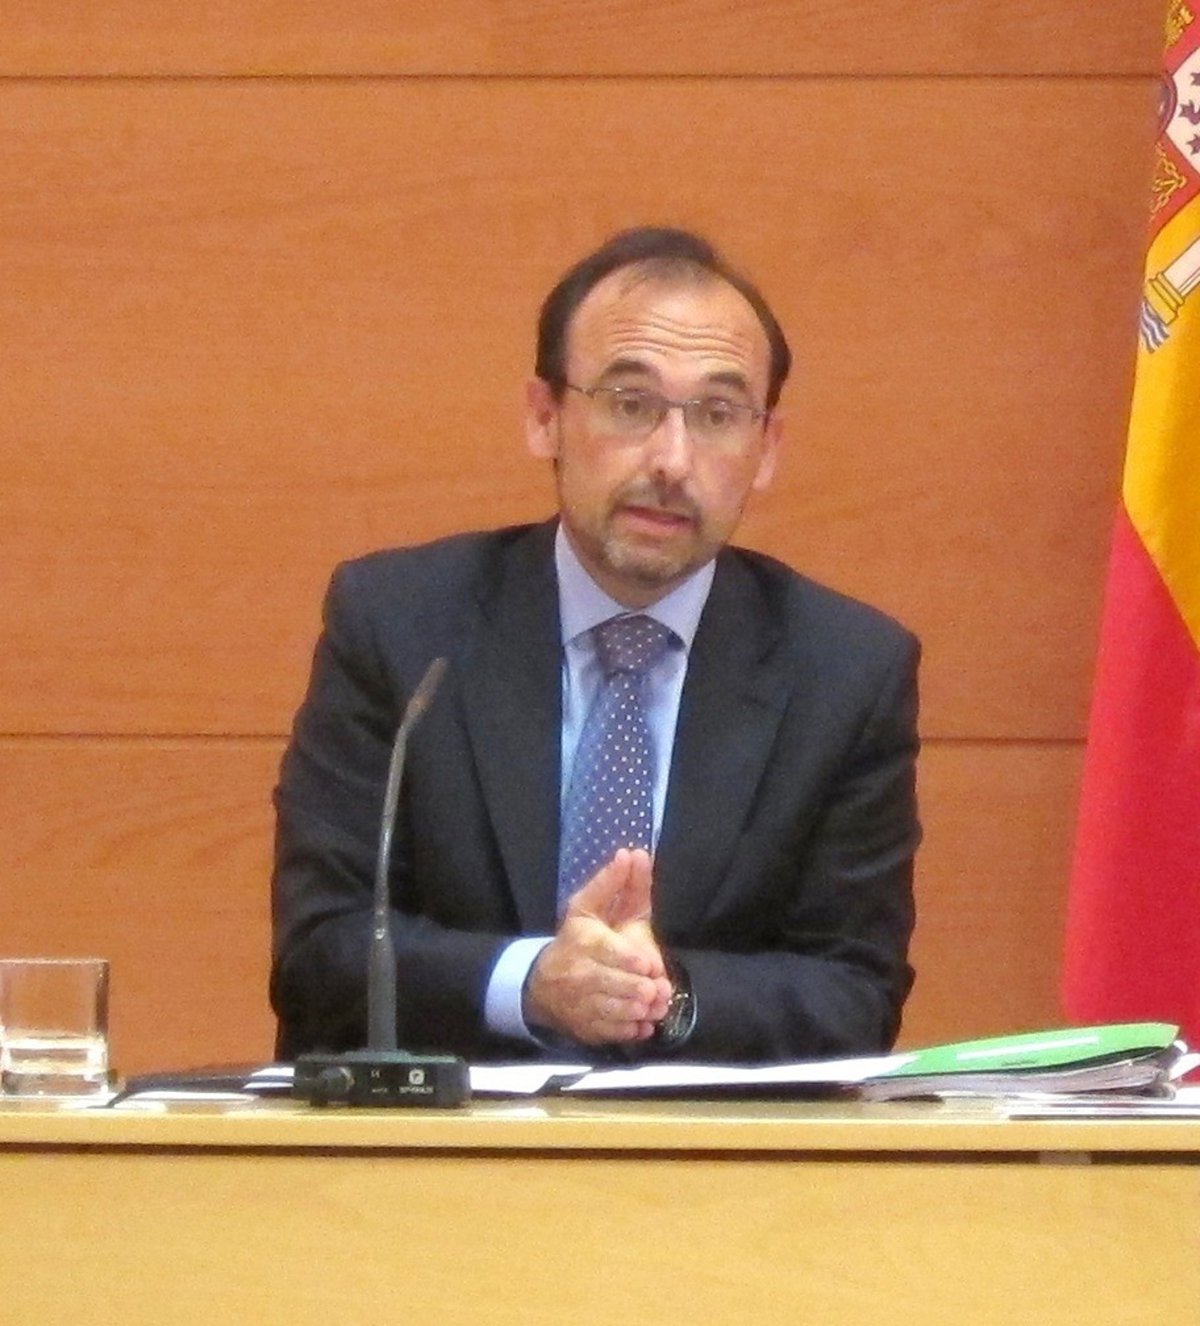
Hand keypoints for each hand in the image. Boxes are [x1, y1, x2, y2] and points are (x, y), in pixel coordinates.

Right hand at [524, 849, 672, 1043]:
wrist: (541, 984)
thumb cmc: (575, 940)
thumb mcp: (589, 907)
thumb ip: (615, 883)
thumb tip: (634, 854)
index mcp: (584, 941)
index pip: (609, 952)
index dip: (631, 960)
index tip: (649, 965)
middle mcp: (580, 974)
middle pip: (617, 985)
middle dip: (642, 990)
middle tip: (658, 991)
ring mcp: (583, 1004)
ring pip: (618, 1011)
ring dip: (642, 1010)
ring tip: (656, 1005)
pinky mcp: (588, 1028)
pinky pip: (614, 1032)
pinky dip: (633, 1030)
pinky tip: (644, 1023)